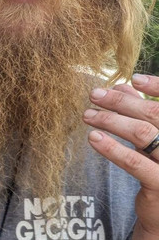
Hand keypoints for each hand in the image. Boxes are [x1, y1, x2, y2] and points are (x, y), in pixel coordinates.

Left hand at [84, 73, 158, 234]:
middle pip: (154, 114)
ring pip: (142, 134)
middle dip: (121, 102)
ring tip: (87, 115)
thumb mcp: (153, 141)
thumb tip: (122, 86)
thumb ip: (142, 114)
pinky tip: (93, 139)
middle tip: (94, 94)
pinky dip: (112, 148)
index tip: (132, 77)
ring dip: (111, 121)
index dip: (157, 86)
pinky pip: (134, 162)